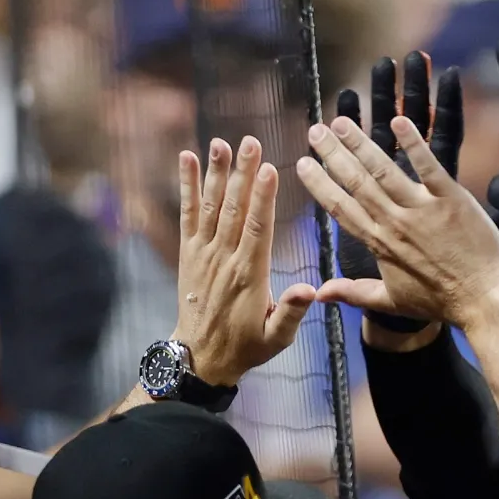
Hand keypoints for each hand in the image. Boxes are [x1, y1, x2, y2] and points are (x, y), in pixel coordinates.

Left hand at [173, 136, 323, 384]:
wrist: (201, 357)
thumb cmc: (246, 346)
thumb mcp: (276, 338)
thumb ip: (292, 312)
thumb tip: (310, 289)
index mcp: (249, 275)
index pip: (257, 229)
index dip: (263, 197)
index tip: (269, 168)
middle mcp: (224, 258)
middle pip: (235, 208)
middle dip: (243, 173)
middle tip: (250, 141)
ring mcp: (203, 253)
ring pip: (212, 205)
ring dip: (217, 172)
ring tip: (221, 142)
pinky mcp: (188, 252)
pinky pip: (187, 213)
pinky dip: (187, 186)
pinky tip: (188, 158)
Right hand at [297, 107, 498, 326]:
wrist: (486, 299)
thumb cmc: (441, 302)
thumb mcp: (392, 302)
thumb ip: (354, 293)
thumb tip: (319, 293)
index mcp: (379, 244)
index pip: (340, 208)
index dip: (320, 185)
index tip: (301, 164)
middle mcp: (395, 223)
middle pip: (356, 182)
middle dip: (333, 154)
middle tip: (315, 130)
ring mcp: (423, 210)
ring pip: (384, 170)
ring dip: (360, 144)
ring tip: (341, 121)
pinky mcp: (452, 199)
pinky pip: (428, 167)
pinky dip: (413, 144)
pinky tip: (398, 121)